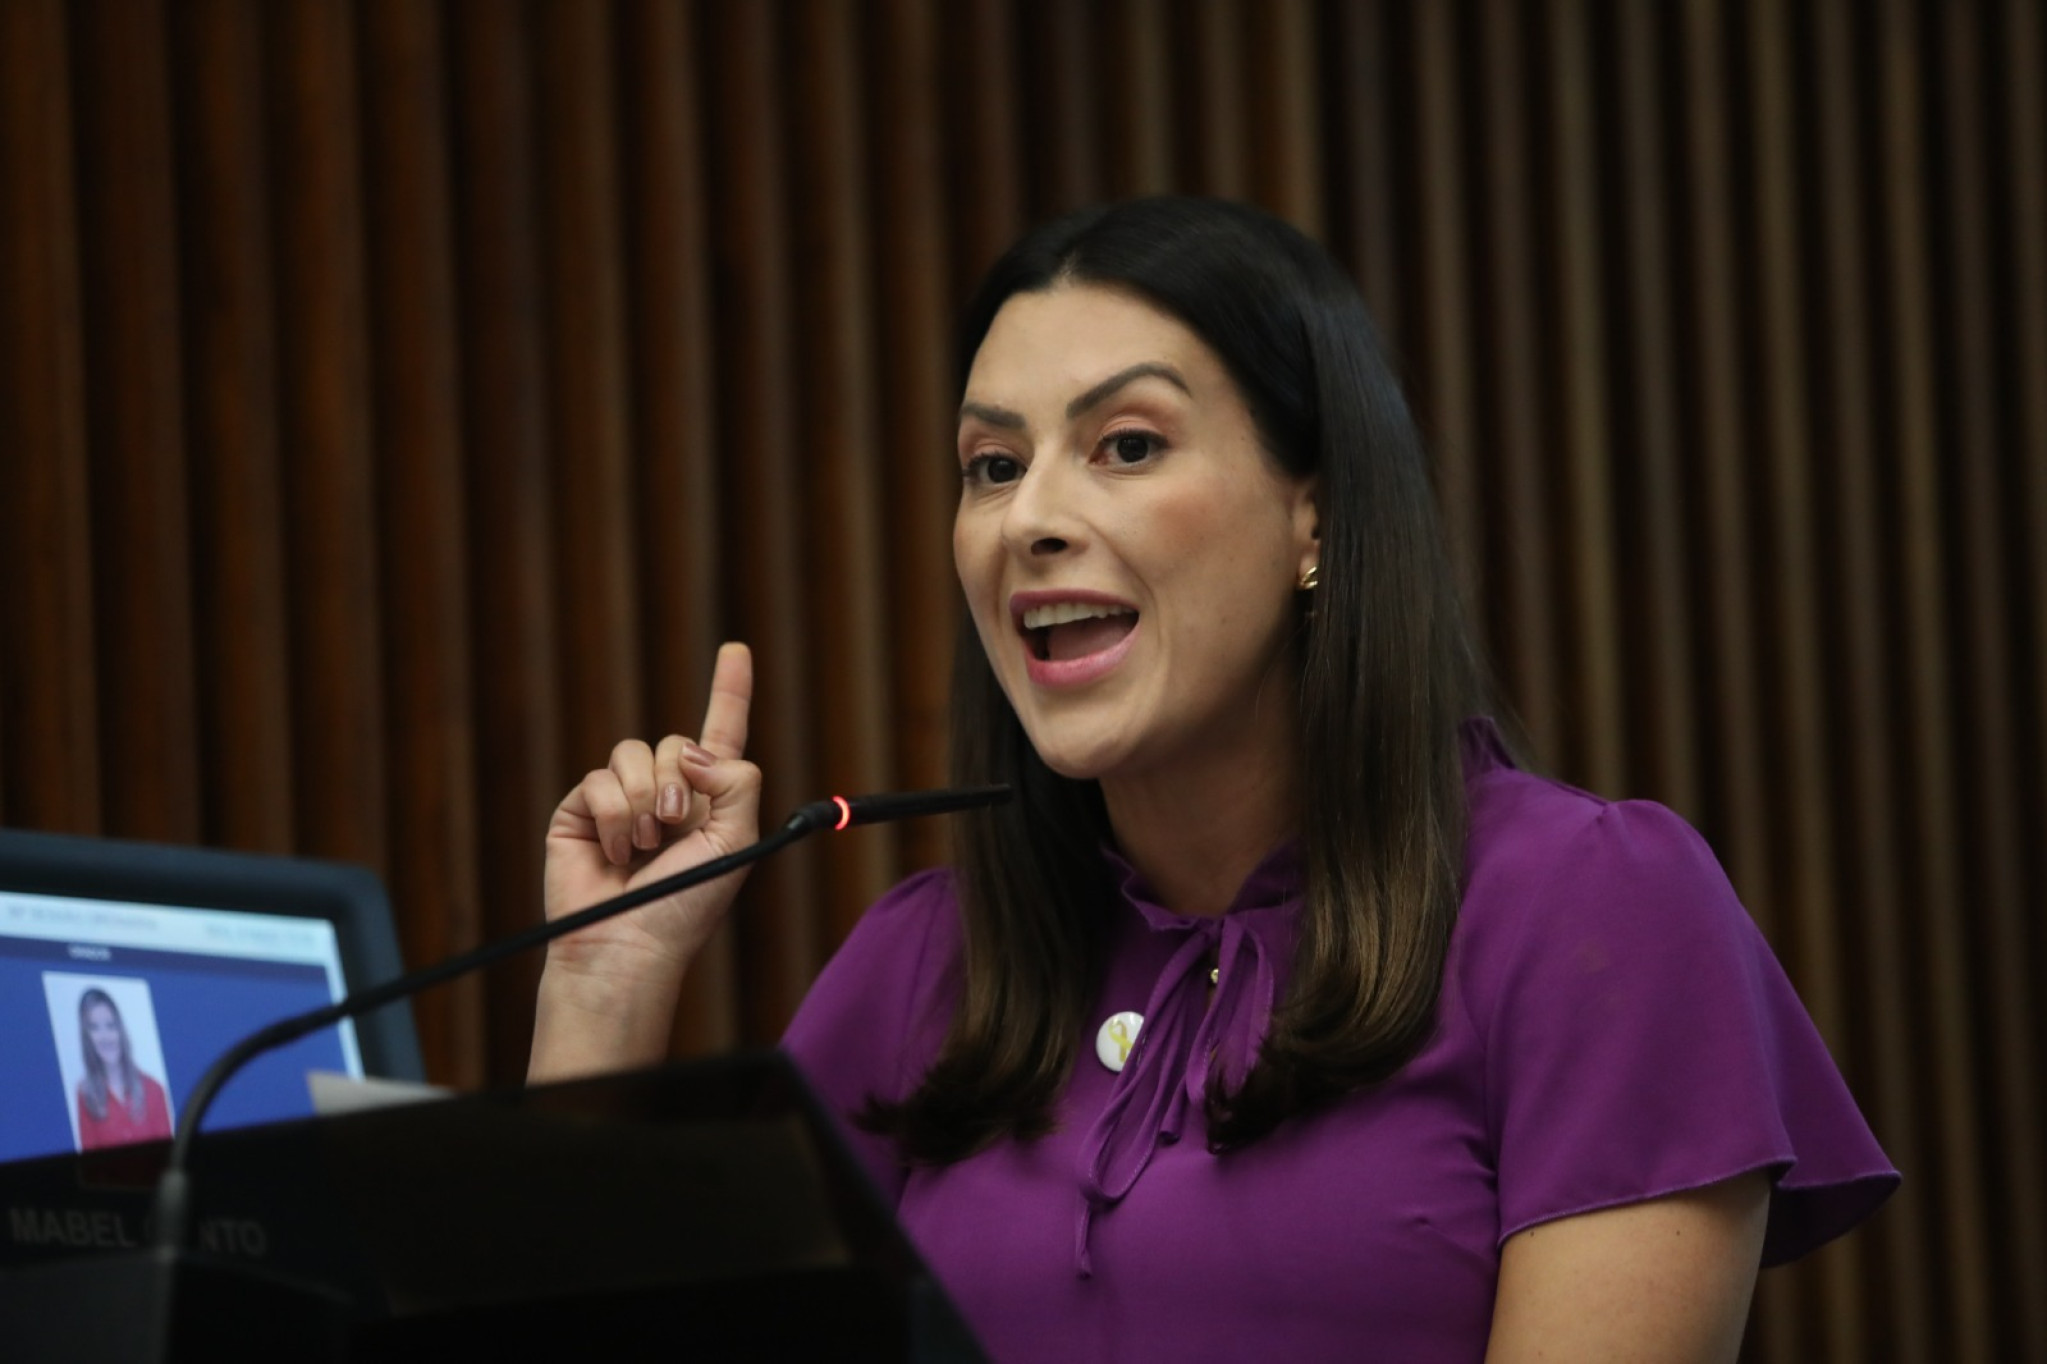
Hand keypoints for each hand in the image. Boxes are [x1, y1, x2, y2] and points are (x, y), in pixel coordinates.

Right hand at [530, 642, 758, 1079]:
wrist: (628, 946)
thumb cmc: (686, 906)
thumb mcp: (737, 843)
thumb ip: (737, 781)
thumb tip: (693, 751)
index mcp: (709, 799)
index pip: (721, 732)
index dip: (729, 690)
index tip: (736, 649)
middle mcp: (666, 793)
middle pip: (676, 741)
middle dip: (679, 782)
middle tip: (674, 829)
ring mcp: (621, 799)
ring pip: (636, 753)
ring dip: (646, 800)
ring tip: (645, 847)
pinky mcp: (581, 809)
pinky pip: (600, 777)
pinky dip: (614, 814)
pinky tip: (615, 853)